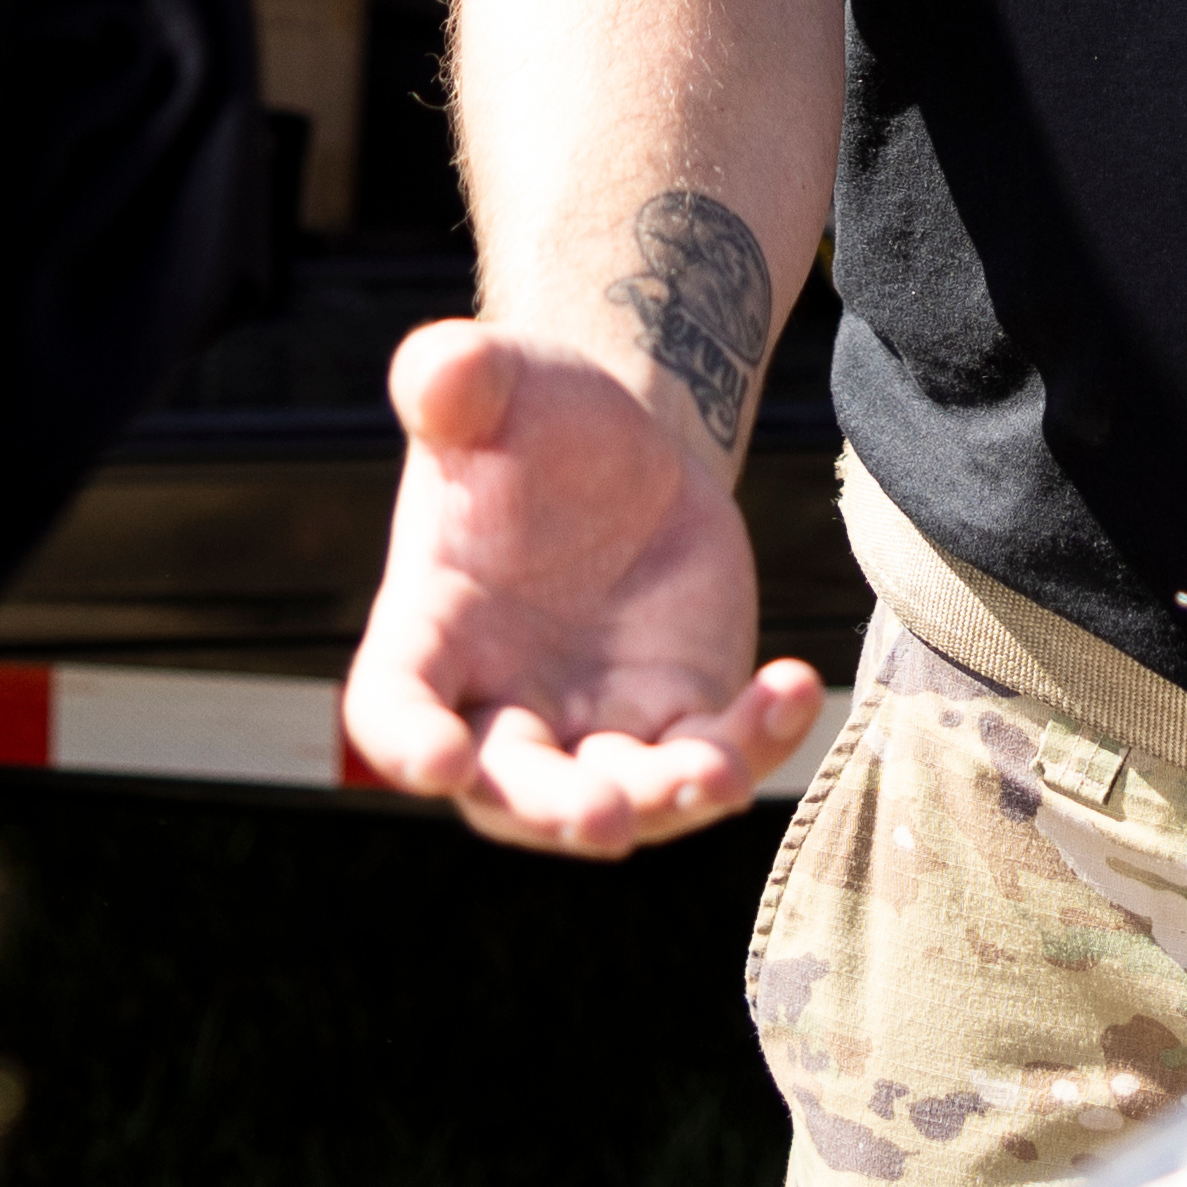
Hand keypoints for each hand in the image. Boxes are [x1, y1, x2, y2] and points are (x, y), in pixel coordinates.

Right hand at [342, 317, 825, 852]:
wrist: (623, 444)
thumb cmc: (532, 418)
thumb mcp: (496, 380)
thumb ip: (454, 376)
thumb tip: (443, 370)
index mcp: (428, 631)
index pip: (392, 707)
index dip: (407, 741)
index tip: (439, 760)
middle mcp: (503, 700)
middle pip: (513, 786)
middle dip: (556, 807)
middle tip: (605, 816)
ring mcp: (595, 720)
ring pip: (623, 792)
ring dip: (666, 798)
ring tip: (720, 775)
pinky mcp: (679, 713)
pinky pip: (714, 749)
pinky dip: (756, 740)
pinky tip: (793, 687)